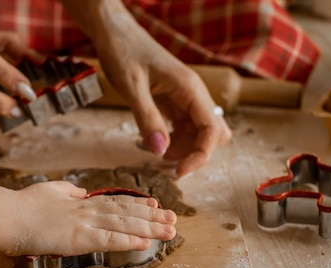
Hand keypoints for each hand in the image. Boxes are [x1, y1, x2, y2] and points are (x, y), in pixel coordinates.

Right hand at [7, 181, 176, 255]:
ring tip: (170, 230)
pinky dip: (129, 241)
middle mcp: (88, 211)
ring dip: (149, 228)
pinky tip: (146, 243)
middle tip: (174, 219)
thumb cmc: (23, 205)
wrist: (9, 215)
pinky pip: (110, 240)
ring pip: (124, 225)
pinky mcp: (79, 239)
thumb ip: (67, 192)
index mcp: (81, 202)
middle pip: (126, 212)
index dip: (137, 204)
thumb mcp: (50, 191)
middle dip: (152, 217)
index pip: (115, 202)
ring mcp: (85, 224)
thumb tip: (81, 193)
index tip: (155, 205)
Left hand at [76, 2, 231, 176]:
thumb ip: (147, 119)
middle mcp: (194, 95)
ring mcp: (187, 99)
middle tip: (164, 161)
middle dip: (194, 154)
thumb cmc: (124, 51)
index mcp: (190, 89)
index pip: (213, 131)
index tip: (178, 172)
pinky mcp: (176, 102)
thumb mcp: (132, 87)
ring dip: (183, 149)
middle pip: (214, 135)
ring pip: (200, 134)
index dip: (201, 156)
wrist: (115, 32)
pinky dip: (174, 140)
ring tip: (153, 148)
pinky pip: (185, 128)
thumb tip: (160, 152)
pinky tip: (153, 140)